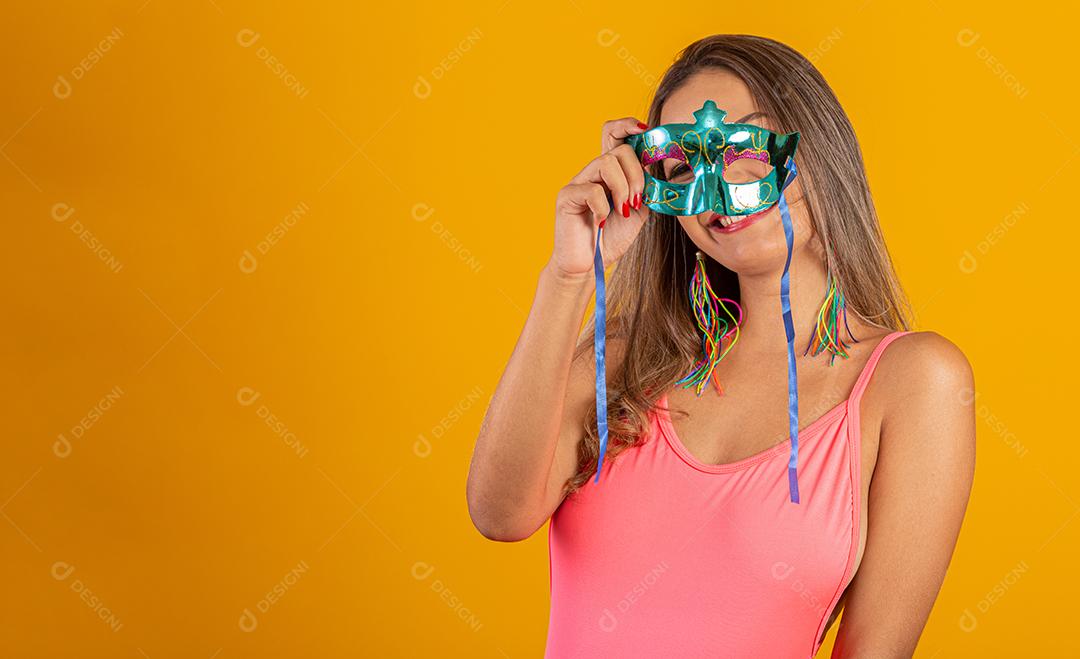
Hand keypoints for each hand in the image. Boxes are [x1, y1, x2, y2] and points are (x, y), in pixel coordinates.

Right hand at [549, 117, 650, 280]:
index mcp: (611, 172)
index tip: (646, 130)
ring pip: (606, 162)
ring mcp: (578, 182)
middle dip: (636, 174)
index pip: (615, 134)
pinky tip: (601, 222)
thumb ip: (647, 188)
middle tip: (636, 200)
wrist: (590, 265)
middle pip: (618, 149)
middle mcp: (593, 172)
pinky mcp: (566, 196)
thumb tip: (660, 168)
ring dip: (622, 188)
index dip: (628, 125)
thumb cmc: (611, 237)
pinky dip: (603, 207)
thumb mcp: (639, 210)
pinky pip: (591, 189)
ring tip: (622, 210)